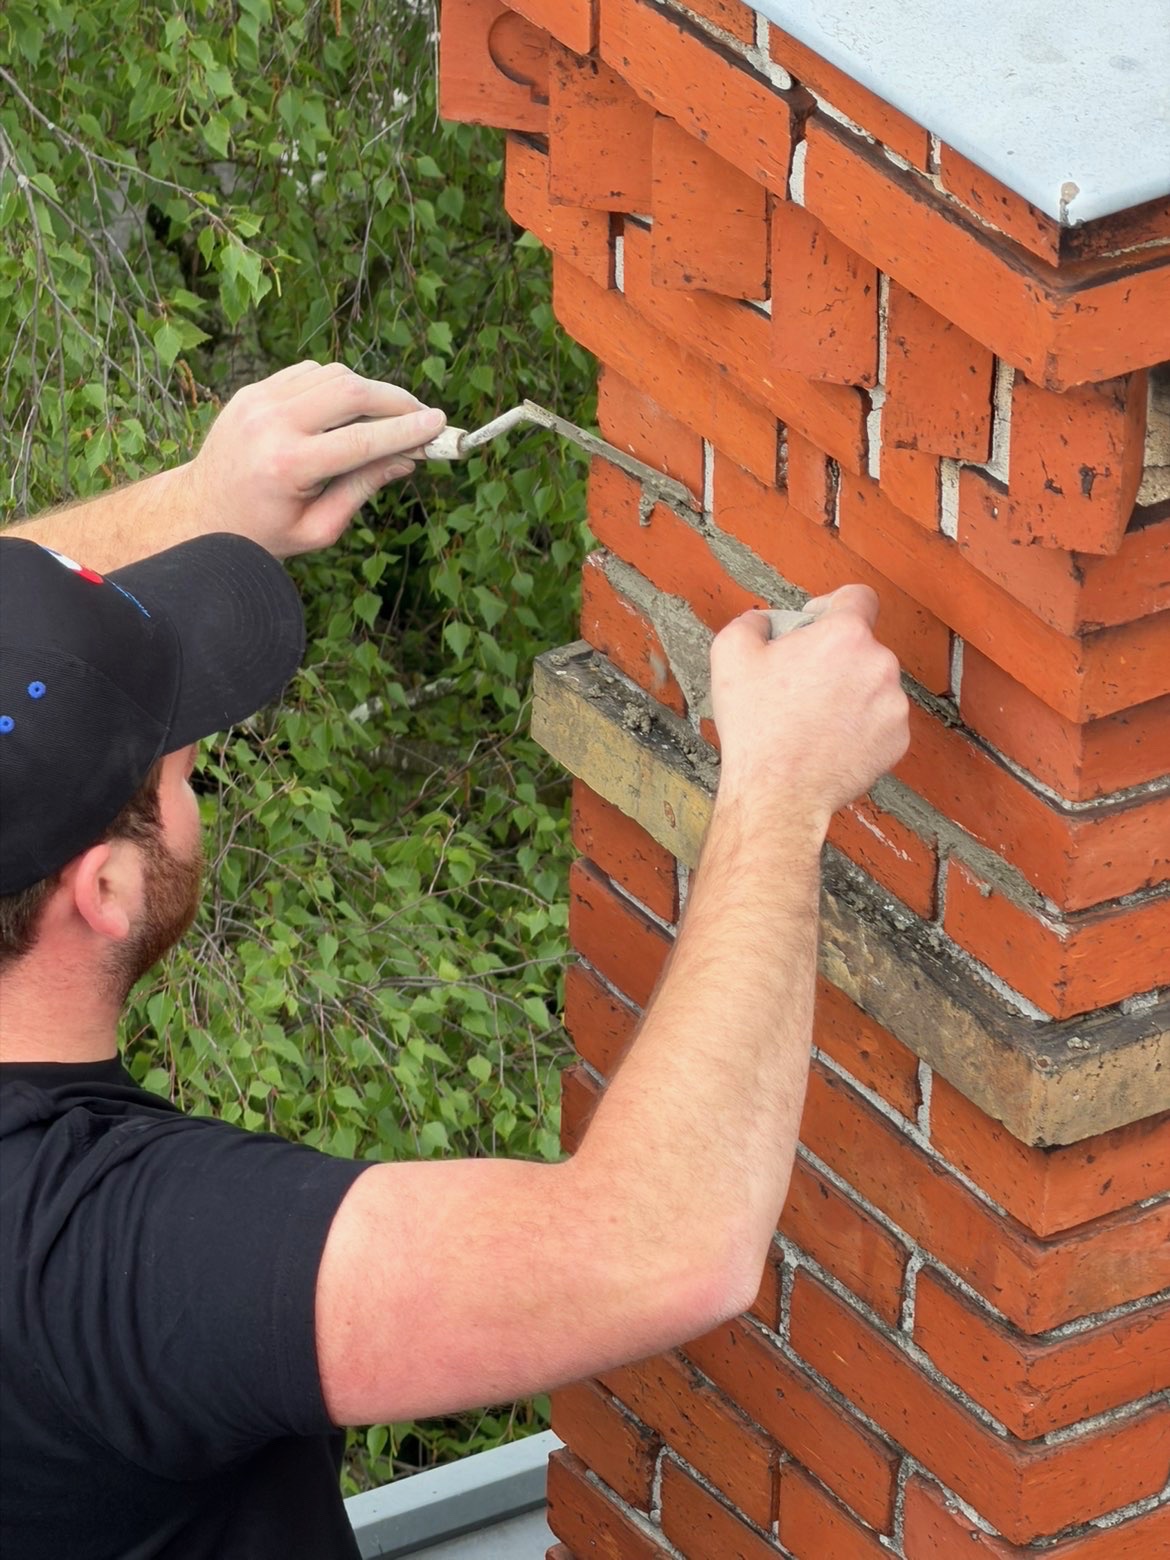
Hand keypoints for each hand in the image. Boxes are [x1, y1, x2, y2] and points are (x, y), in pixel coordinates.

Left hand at [179, 362, 447, 557]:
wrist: (201, 512)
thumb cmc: (263, 532)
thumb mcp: (319, 528)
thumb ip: (363, 489)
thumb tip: (408, 458)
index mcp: (288, 465)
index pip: (362, 438)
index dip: (406, 430)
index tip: (439, 423)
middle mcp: (271, 424)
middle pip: (350, 391)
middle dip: (395, 400)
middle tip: (423, 416)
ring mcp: (258, 400)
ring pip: (332, 375)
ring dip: (368, 391)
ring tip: (388, 417)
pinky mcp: (254, 390)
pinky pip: (310, 373)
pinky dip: (338, 386)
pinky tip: (349, 410)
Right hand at [709, 585, 909, 838]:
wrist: (778, 793)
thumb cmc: (756, 727)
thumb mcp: (730, 655)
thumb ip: (753, 621)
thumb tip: (765, 621)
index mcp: (845, 635)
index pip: (858, 596)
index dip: (832, 606)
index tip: (815, 628)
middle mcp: (880, 663)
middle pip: (861, 645)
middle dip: (833, 658)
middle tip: (798, 685)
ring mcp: (894, 704)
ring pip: (871, 683)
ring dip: (848, 693)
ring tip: (811, 718)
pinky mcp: (898, 739)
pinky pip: (879, 719)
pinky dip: (859, 726)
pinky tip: (827, 739)